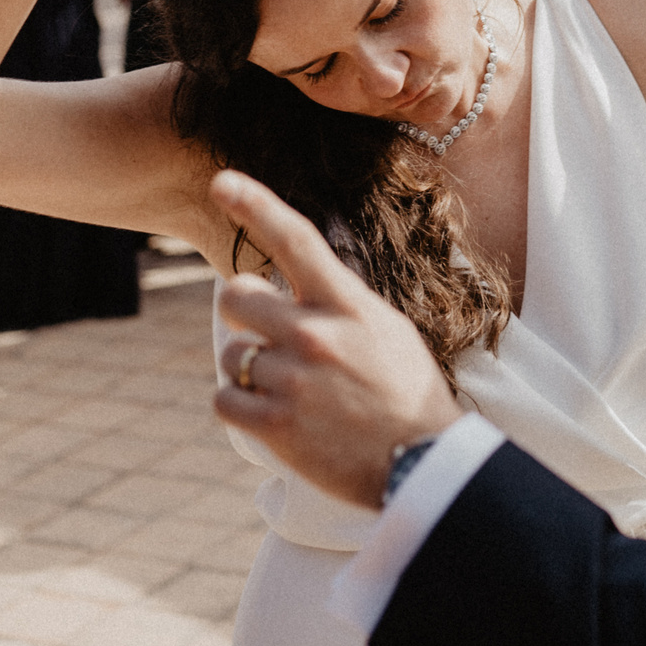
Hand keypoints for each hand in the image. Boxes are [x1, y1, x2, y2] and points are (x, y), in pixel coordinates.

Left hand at [208, 171, 463, 508]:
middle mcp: (315, 335)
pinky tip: (275, 416)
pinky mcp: (275, 426)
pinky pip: (223, 399)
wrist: (424, 464)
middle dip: (243, 313)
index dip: (255, 204)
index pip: (296, 239)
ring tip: (293, 392)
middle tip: (267, 334)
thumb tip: (284, 282)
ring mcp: (293, 381)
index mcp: (347, 305)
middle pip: (234, 297)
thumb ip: (335, 302)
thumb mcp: (383, 327)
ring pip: (232, 354)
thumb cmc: (405, 391)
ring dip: (250, 370)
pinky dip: (241, 407)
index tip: (220, 180)